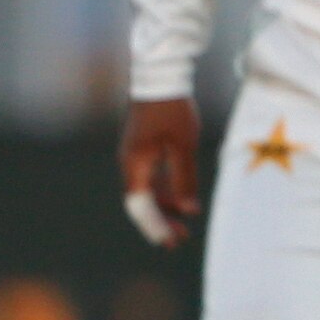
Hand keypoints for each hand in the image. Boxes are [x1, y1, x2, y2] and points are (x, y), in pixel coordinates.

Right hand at [120, 97, 201, 248]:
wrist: (160, 78)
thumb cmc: (171, 110)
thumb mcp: (182, 146)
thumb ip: (184, 179)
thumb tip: (188, 210)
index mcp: (134, 165)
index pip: (140, 205)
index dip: (154, 226)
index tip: (168, 242)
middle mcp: (130, 164)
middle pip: (142, 202)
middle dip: (159, 222)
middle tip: (177, 241)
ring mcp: (135, 157)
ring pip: (147, 191)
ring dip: (164, 209)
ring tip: (183, 226)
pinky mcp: (143, 149)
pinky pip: (151, 178)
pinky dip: (165, 192)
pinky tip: (181, 201)